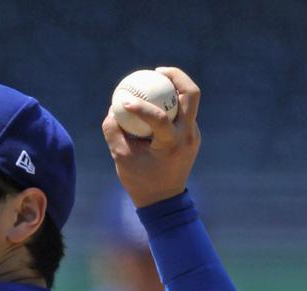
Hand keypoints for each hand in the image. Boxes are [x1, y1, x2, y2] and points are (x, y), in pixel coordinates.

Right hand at [102, 67, 200, 207]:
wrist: (164, 202)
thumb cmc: (140, 182)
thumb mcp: (121, 159)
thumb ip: (113, 132)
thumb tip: (112, 108)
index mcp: (172, 145)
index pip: (159, 117)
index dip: (141, 106)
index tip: (124, 101)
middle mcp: (188, 137)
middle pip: (192, 94)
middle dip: (176, 76)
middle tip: (157, 72)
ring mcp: (194, 135)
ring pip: (191, 101)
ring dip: (176, 87)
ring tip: (157, 80)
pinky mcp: (192, 136)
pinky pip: (184, 113)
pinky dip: (171, 104)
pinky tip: (157, 100)